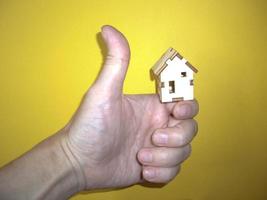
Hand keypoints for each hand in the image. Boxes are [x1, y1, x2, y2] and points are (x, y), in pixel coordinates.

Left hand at [60, 25, 198, 190]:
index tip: (174, 112)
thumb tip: (108, 29)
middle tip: (151, 138)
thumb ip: (115, 62)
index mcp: (152, 107)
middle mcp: (158, 125)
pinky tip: (142, 170)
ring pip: (184, 152)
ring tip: (141, 157)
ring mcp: (158, 148)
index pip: (186, 103)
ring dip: (165, 158)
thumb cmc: (89, 126)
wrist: (79, 161)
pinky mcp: (155, 167)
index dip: (188, 107)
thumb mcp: (103, 92)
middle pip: (190, 129)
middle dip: (176, 137)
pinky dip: (162, 172)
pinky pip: (174, 170)